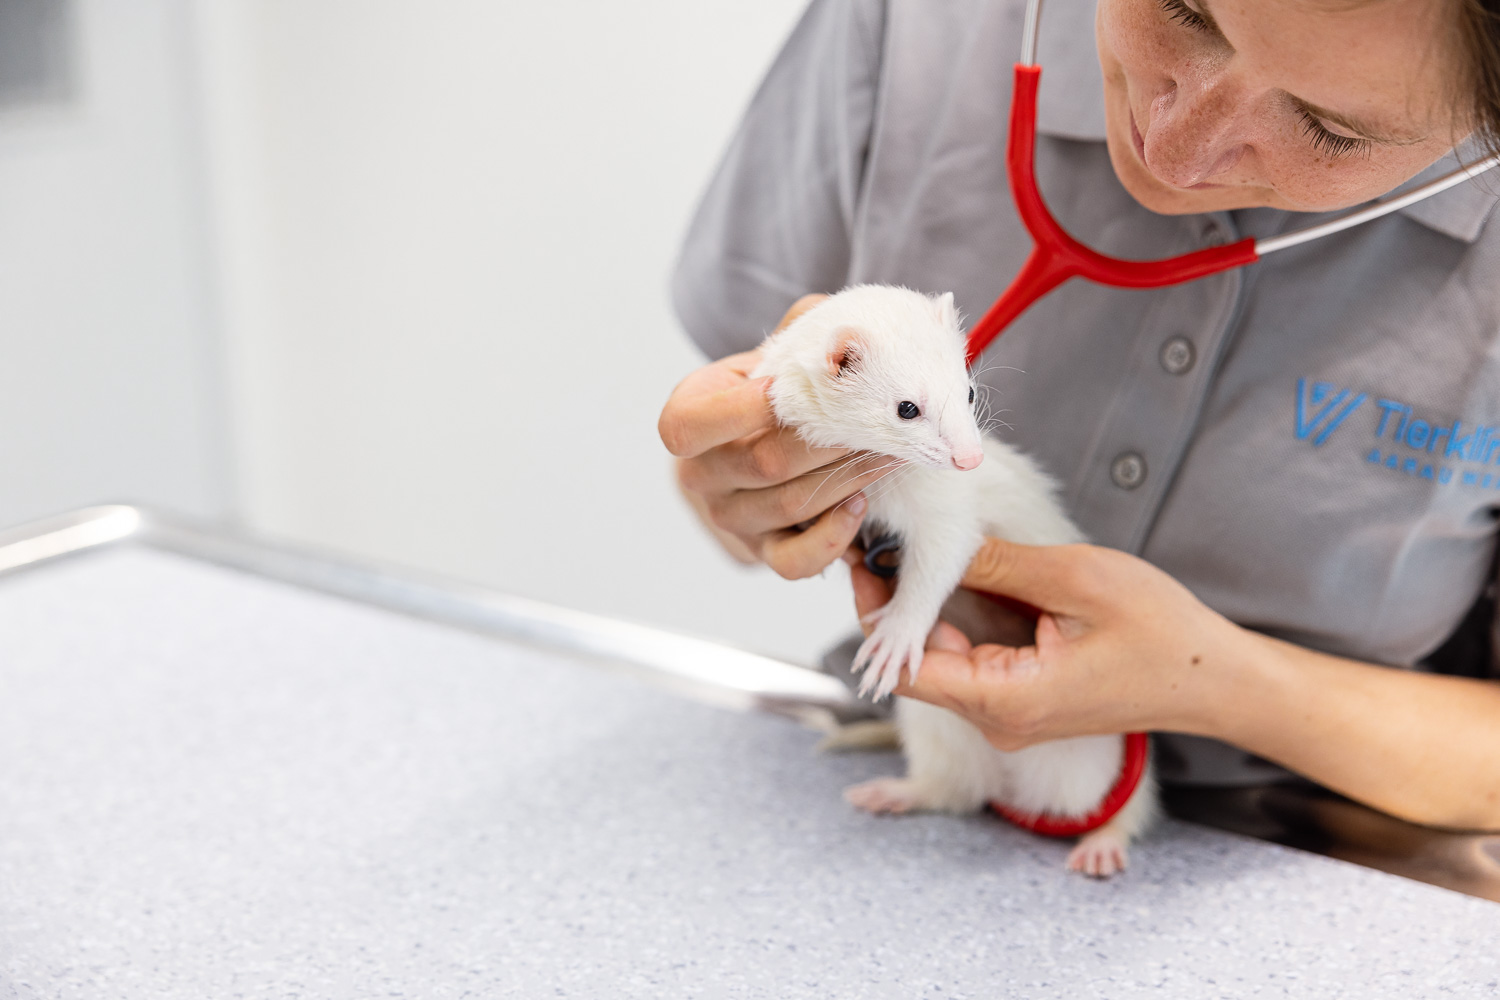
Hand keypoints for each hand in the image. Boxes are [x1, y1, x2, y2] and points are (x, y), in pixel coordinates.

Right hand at [659, 295, 894, 578]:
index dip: (738, 410)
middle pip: (760, 464)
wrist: (758, 446)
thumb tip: (846, 326)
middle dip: (826, 439)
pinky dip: (833, 537)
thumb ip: (802, 331)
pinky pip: (795, 561)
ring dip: (847, 478)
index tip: (787, 387)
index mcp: (687, 417)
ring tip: (892, 451)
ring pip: (788, 506)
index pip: (687, 426)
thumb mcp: (770, 356)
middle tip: (879, 418)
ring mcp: (730, 518)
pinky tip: (862, 505)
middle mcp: (700, 475)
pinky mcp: (763, 551)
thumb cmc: (769, 393)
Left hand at [846, 538, 1243, 747]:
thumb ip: (998, 564)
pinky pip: (972, 661)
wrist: (1215, 680)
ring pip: (943, 661)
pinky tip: (949, 575)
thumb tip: (936, 545)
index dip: (873, 614)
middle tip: (873, 540)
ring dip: (923, 610)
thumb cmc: (1161, 634)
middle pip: (917, 664)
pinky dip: (956, 620)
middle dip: (892, 605)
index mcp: (1005, 700)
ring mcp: (1010, 713)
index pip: (906, 667)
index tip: (860, 560)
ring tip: (903, 549)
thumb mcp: (1075, 579)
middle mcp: (998, 719)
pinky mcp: (1024, 698)